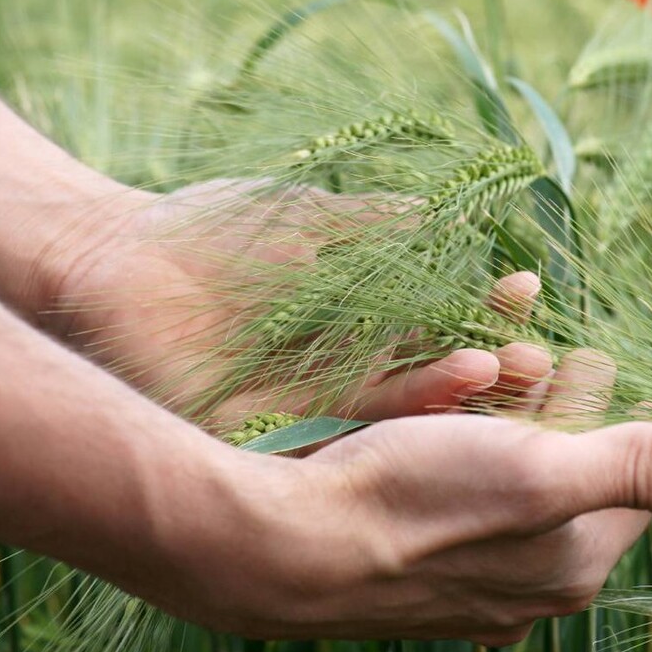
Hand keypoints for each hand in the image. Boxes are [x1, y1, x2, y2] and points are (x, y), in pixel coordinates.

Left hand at [42, 180, 553, 425]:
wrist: (110, 259)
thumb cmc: (213, 228)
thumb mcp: (309, 216)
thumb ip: (375, 223)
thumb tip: (448, 212)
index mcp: (355, 327)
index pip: (438, 328)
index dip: (482, 314)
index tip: (528, 290)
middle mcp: (342, 375)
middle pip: (428, 380)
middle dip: (487, 367)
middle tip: (540, 356)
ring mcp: (308, 412)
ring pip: (395, 414)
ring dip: (451, 397)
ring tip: (503, 370)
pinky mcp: (267, 439)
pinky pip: (339, 435)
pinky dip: (389, 416)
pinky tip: (436, 394)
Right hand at [146, 351, 651, 643]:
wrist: (283, 548)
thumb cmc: (414, 499)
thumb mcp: (542, 469)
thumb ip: (645, 472)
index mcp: (574, 561)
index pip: (632, 480)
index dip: (627, 414)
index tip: (610, 363)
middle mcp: (530, 582)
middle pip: (571, 481)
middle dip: (569, 413)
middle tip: (559, 356)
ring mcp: (470, 583)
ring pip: (512, 488)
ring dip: (512, 427)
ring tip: (503, 370)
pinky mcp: (418, 568)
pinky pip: (462, 501)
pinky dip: (464, 456)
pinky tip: (443, 421)